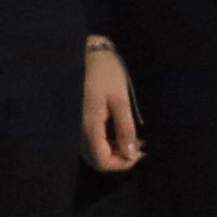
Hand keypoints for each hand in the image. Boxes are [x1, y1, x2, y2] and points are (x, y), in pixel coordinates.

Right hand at [82, 41, 144, 171]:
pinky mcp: (77, 121)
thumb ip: (125, 128)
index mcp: (89, 125)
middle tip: (137, 144)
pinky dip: (105, 143)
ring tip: (130, 136)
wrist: (87, 53)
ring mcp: (75, 126)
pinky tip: (117, 130)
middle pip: (96, 161)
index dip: (124, 163)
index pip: (103, 161)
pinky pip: (90, 142)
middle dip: (119, 159)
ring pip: (92, 153)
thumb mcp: (121, 100)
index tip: (141, 150)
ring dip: (112, 151)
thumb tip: (131, 154)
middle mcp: (77, 130)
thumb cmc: (106, 73)